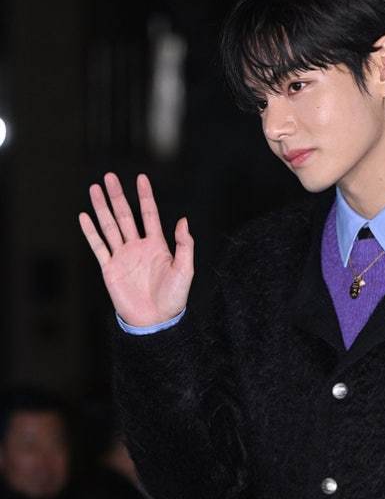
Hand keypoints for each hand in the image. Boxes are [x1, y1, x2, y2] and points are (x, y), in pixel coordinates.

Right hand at [78, 172, 193, 326]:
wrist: (155, 321)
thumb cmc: (174, 299)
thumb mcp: (185, 270)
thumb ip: (185, 245)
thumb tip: (183, 220)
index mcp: (157, 245)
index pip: (149, 214)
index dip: (145, 196)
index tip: (141, 178)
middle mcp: (138, 247)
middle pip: (125, 216)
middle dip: (117, 196)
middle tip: (109, 176)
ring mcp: (122, 257)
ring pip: (110, 226)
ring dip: (102, 208)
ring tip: (94, 189)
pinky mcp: (110, 269)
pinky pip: (98, 247)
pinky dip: (91, 232)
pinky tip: (84, 216)